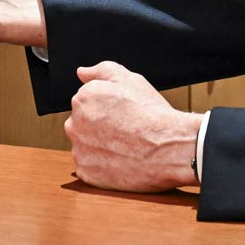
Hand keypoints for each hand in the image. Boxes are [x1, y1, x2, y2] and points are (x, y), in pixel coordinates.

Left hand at [64, 61, 203, 192]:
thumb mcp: (130, 80)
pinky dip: (102, 166)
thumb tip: (81, 72)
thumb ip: (100, 71)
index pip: (86, 102)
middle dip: (98, 127)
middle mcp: (74, 124)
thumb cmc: (151, 112)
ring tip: (125, 146)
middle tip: (125, 130)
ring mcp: (79, 150)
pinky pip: (90, 167)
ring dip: (99, 146)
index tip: (123, 114)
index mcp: (82, 99)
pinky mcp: (87, 172)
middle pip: (82, 124)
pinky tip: (121, 160)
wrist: (169, 148)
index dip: (107, 108)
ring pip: (85, 146)